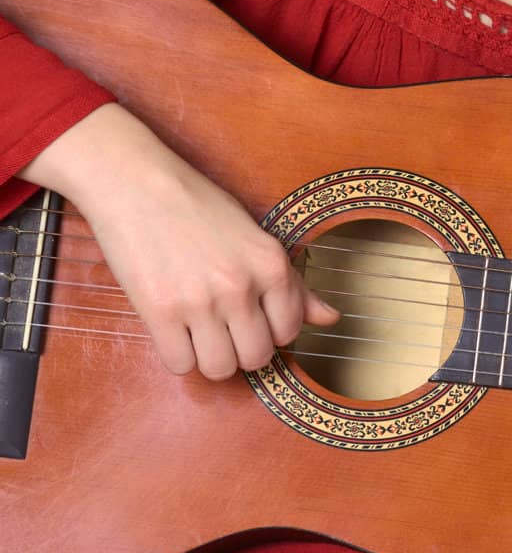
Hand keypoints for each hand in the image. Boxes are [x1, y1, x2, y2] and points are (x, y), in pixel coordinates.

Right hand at [85, 148, 340, 380]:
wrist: (137, 183)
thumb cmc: (197, 205)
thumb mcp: (255, 236)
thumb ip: (293, 284)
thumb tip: (333, 318)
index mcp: (271, 263)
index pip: (289, 331)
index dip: (270, 328)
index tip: (252, 315)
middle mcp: (241, 285)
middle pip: (256, 358)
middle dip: (242, 348)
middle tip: (224, 325)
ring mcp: (200, 301)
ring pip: (220, 369)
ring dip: (210, 356)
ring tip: (199, 328)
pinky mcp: (160, 312)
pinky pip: (179, 364)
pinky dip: (177, 353)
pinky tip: (174, 326)